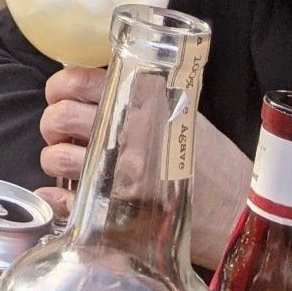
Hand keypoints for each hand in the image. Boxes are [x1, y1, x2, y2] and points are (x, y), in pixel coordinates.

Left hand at [37, 66, 249, 265]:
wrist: (240, 210)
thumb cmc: (211, 159)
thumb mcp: (183, 111)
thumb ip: (144, 94)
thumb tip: (96, 87)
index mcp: (142, 102)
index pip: (78, 80)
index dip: (59, 88)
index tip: (59, 96)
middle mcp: (128, 133)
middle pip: (60, 117)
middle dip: (51, 125)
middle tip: (60, 133)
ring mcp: (121, 173)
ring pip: (58, 157)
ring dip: (53, 160)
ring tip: (67, 163)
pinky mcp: (118, 210)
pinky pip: (67, 201)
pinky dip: (56, 198)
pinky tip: (62, 197)